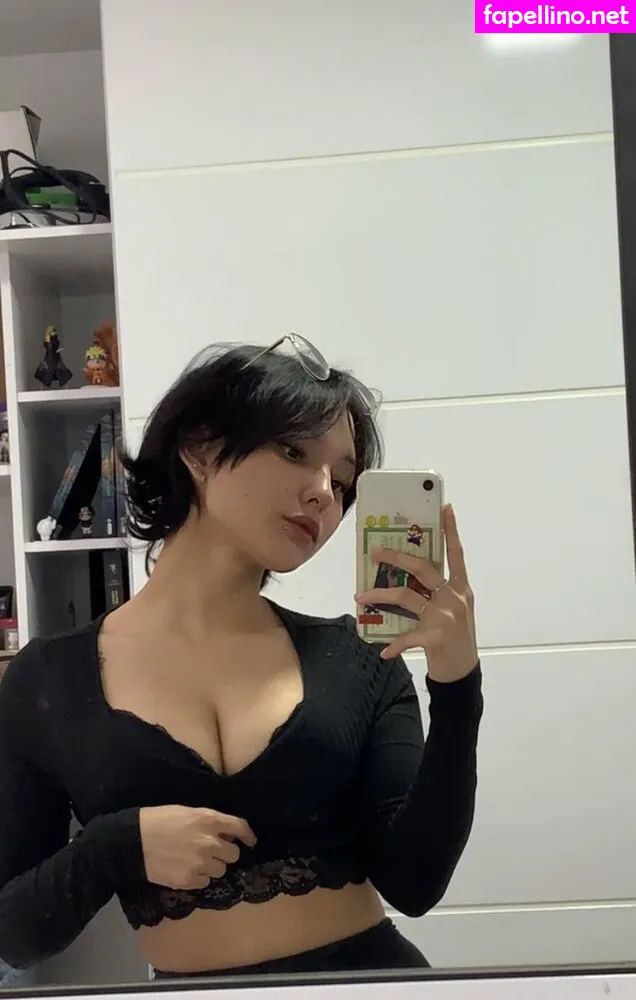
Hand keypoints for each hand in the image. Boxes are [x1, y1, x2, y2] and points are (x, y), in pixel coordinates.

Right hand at [139, 805, 256, 889]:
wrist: (132, 842)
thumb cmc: (158, 820)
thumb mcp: (187, 811)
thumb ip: (209, 820)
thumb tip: (225, 832)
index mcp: (209, 820)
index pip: (240, 827)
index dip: (248, 835)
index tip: (249, 841)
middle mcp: (209, 842)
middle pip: (233, 854)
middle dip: (226, 852)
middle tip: (213, 850)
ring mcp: (200, 863)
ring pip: (221, 870)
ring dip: (213, 866)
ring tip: (197, 861)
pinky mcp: (188, 881)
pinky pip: (205, 882)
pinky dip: (200, 878)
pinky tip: (187, 870)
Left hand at [355, 504, 476, 681]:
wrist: (463, 673)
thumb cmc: (455, 638)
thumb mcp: (454, 610)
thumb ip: (437, 593)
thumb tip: (405, 578)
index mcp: (461, 588)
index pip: (456, 554)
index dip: (452, 530)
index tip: (446, 508)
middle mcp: (455, 598)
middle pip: (424, 569)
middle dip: (397, 557)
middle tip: (375, 552)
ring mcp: (445, 617)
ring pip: (406, 597)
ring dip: (379, 596)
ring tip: (359, 597)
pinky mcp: (435, 638)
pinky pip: (407, 636)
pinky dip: (393, 644)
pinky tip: (383, 650)